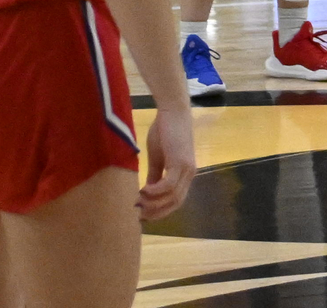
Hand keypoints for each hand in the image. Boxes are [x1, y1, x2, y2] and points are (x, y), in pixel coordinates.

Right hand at [137, 104, 195, 220]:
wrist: (172, 111)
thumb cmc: (164, 131)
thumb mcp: (158, 158)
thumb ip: (156, 175)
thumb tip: (148, 192)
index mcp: (185, 174)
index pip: (176, 201)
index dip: (160, 211)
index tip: (143, 215)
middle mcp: (189, 174)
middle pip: (175, 203)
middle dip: (156, 212)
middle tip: (138, 215)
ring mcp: (187, 169)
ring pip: (173, 197)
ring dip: (154, 203)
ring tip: (137, 202)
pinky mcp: (180, 162)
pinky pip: (168, 185)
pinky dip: (156, 191)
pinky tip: (143, 191)